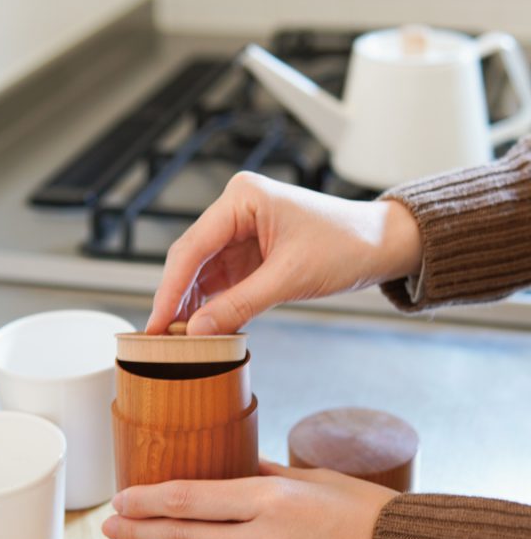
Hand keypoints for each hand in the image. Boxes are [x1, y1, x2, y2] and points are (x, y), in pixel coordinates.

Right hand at [146, 172, 421, 334]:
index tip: (156, 323)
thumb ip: (240, 305)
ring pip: (204, 274)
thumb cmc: (346, 245)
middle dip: (178, 299)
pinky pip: (224, 282)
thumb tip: (199, 331)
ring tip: (180, 339)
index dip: (170, 289)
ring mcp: (243, 232)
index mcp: (243, 199)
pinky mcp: (254, 253)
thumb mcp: (290, 278)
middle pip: (192, 259)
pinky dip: (216, 306)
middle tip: (161, 337)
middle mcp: (237, 210)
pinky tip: (205, 328)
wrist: (383, 245)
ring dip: (194, 306)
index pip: (192, 247)